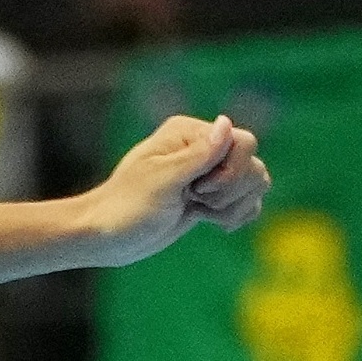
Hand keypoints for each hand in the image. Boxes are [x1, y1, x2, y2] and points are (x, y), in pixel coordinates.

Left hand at [79, 113, 269, 267]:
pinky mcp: (209, 197)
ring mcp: (208, 173)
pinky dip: (238, 213)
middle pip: (253, 164)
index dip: (230, 171)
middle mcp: (202, 148)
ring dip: (235, 204)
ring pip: (255, 181)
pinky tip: (214, 222)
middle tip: (195, 200)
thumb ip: (199, 154)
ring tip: (200, 211)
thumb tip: (226, 122)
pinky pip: (247, 200)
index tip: (197, 189)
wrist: (106, 238)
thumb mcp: (162, 180)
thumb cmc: (126, 208)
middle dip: (232, 190)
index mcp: (189, 134)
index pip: (243, 142)